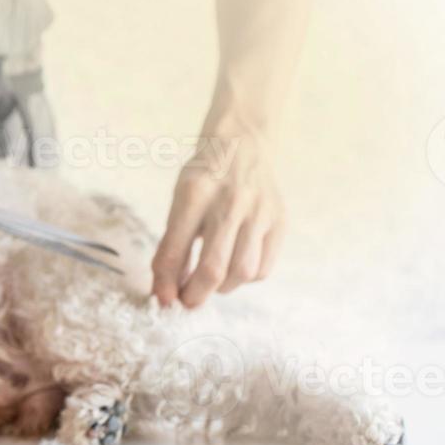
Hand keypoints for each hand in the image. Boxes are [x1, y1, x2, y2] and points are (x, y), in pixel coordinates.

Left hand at [152, 127, 284, 308]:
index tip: (164, 301)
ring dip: (222, 288)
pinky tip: (233, 268)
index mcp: (194, 194)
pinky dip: (245, 278)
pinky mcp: (280, 221)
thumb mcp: (178, 202)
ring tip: (210, 282)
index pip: (175, 250)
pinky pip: (263, 268)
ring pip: (242, 272)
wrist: (243, 143)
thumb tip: (165, 293)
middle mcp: (230, 203)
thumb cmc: (204, 179)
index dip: (166, 283)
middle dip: (196, 295)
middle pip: (214, 268)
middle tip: (187, 301)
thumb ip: (171, 246)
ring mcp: (260, 212)